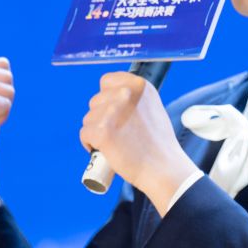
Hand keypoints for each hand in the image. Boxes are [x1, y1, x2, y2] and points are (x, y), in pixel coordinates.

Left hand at [80, 72, 197, 206]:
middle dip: (101, 116)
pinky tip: (104, 149)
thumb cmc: (159, 143)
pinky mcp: (101, 131)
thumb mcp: (153, 108)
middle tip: (118, 132)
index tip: (113, 110)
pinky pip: (84, 134)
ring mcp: (112, 112)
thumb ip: (132, 99)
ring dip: (96, 130)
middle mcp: (125, 93)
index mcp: (139, 85)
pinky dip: (90, 143)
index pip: (107, 80)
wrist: (163, 167)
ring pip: (89, 118)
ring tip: (115, 142)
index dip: (107, 97)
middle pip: (96, 100)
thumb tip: (110, 98)